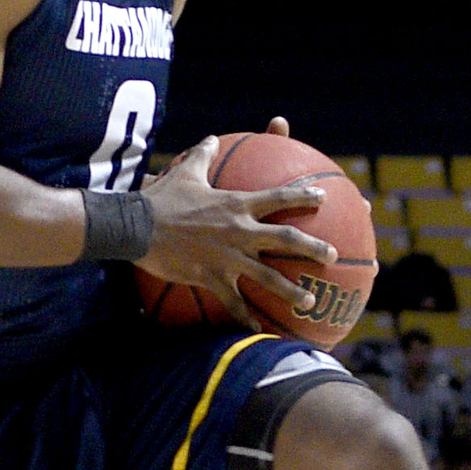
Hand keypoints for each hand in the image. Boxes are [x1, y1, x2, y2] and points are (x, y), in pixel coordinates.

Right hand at [140, 136, 335, 325]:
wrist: (137, 226)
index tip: (323, 197)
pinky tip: (258, 330)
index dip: (302, 195)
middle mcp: (239, 231)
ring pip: (267, 277)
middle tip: (333, 256)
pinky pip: (233, 302)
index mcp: (236, 204)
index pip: (277, 198)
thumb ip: (202, 155)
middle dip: (312, 247)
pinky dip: (246, 317)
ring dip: (291, 290)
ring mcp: (227, 257)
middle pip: (285, 239)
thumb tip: (211, 139)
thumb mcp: (184, 171)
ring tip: (311, 301)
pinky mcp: (211, 277)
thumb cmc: (161, 198)